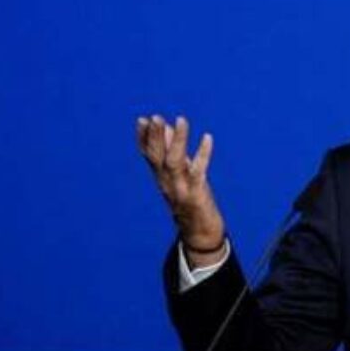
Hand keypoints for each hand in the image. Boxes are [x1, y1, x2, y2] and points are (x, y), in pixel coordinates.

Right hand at [136, 114, 226, 265]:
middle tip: (155, 117)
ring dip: (178, 141)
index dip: (143, 138)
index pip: (147, 155)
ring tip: (181, 120)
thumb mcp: (179, 175)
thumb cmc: (190, 200)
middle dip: (156, 137)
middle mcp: (166, 183)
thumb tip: (169, 128)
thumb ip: (173, 151)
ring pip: (174, 162)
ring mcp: (180, 189)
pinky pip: (198, 172)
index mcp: (160, 178)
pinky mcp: (196, 195)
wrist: (199, 233)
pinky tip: (208, 138)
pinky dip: (203, 154)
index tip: (141, 119)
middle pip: (156, 158)